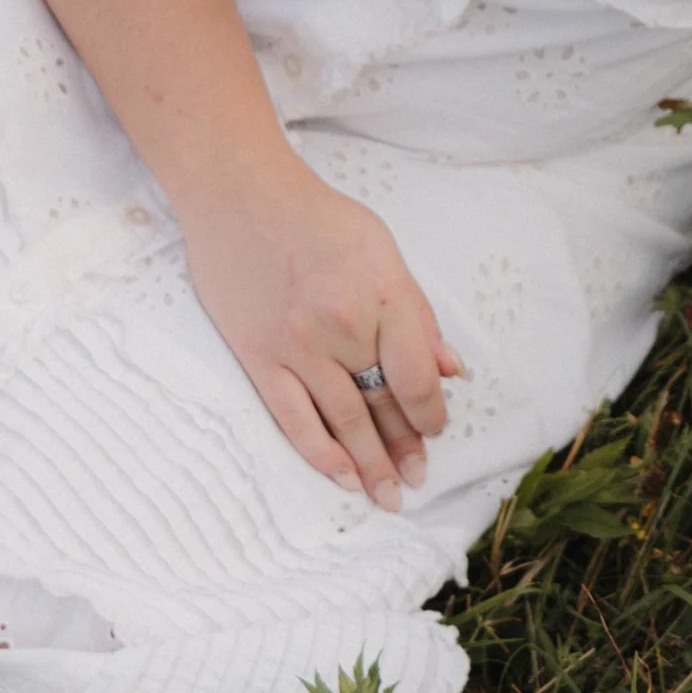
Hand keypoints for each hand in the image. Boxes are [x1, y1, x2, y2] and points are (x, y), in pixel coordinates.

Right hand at [177, 164, 464, 509]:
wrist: (241, 197)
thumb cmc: (318, 219)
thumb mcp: (384, 252)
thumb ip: (418, 315)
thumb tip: (450, 371)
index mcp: (382, 296)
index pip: (416, 377)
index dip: (431, 412)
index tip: (435, 428)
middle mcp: (342, 327)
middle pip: (381, 404)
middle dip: (404, 448)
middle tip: (417, 479)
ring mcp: (297, 346)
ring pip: (342, 421)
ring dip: (368, 464)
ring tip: (387, 495)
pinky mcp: (259, 357)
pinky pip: (293, 418)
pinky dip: (319, 453)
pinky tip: (341, 476)